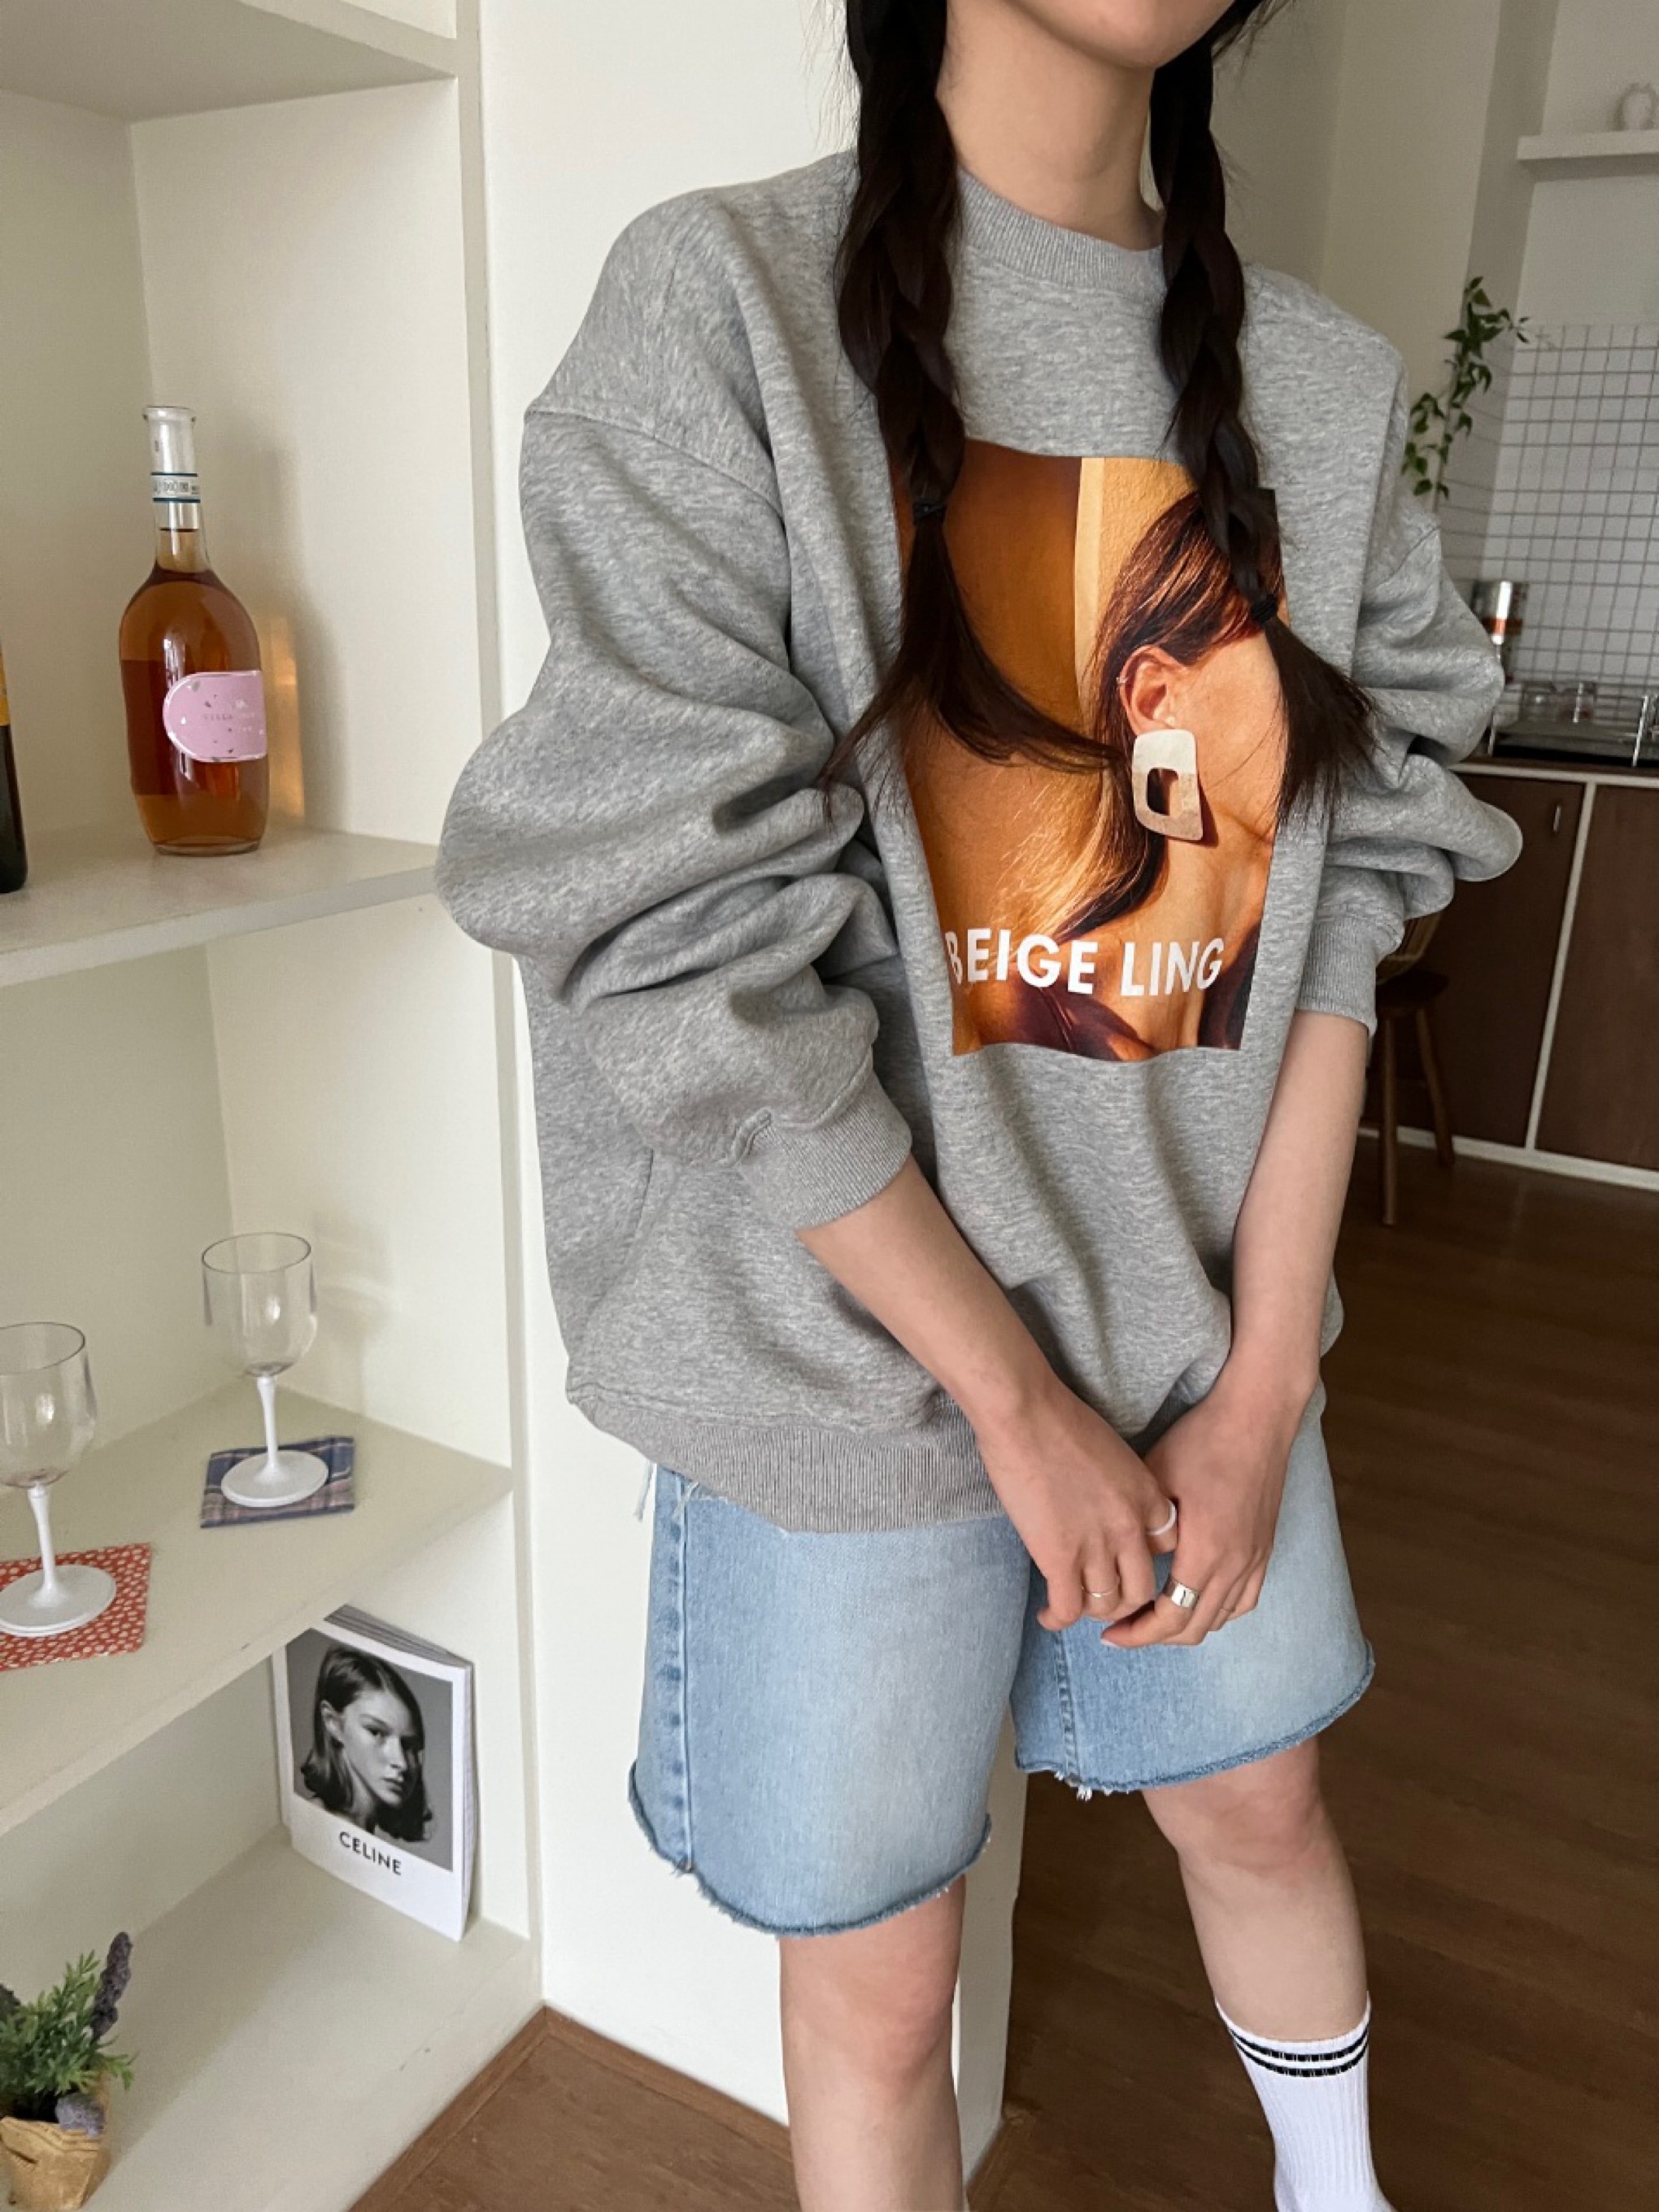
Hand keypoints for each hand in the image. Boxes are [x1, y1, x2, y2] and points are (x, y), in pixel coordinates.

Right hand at [971, 1368, 1177, 1631]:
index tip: (1127, 1563)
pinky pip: (1068, 1609)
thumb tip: (1108, 1511)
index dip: (1147, 1561)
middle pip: (1142, 1589)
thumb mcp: (1114, 1452)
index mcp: (1147, 1498)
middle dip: (1125, 1602)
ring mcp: (1096, 1547)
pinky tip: (1049, 1616)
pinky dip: (1058, 1619)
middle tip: (1105, 1598)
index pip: (1166, 1549)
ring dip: (1092, 1612)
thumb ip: (1122, 1488)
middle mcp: (1130, 1528)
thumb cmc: (1061, 1421)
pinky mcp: (1059, 1559)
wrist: (1026, 1414)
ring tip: (1075, 1605)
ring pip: (1107, 1605)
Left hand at [1101, 1363, 1308, 1650]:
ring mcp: (1256, 1559)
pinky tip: (1195, 1602)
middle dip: (1154, 1637)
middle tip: (1121, 1630)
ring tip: (1152, 1619)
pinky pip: (1244, 1601)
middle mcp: (1236, 1565)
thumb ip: (1140, 1528)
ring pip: (1220, 1619)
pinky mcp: (1265, 1548)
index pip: (1169, 1618)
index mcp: (1206, 1552)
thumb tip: (1120, 1560)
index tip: (1108, 1634)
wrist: (1256, 1416)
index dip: (1136, 1634)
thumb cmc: (1203, 1440)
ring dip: (1185, 1626)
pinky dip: (1217, 1612)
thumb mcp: (1155, 1478)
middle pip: (1194, 1627)